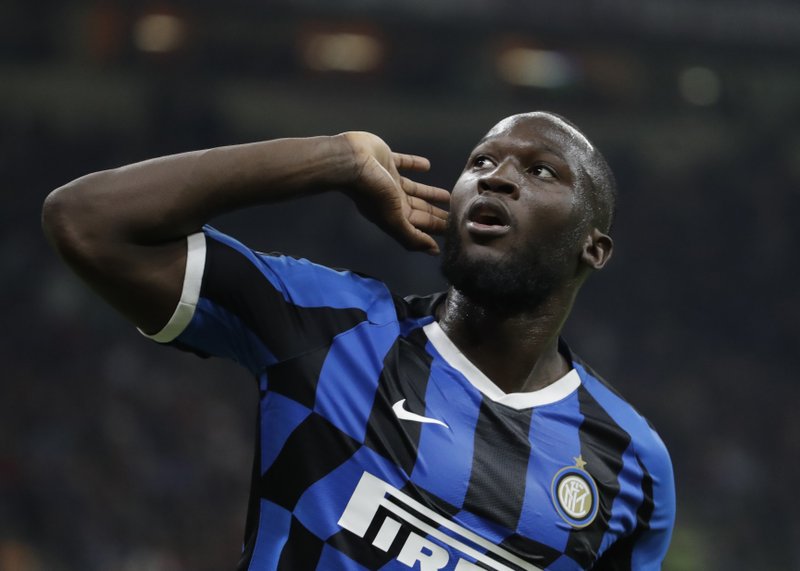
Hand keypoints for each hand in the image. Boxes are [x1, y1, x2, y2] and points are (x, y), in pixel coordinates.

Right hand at [341, 131, 449, 254]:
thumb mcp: (394, 219)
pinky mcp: (386, 160)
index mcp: (394, 215)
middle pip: (419, 209)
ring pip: (414, 189)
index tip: (454, 230)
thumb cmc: (372, 190)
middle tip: (456, 215)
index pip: (420, 225)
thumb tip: (432, 251)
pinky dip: (415, 165)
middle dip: (436, 214)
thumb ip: (412, 236)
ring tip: (447, 196)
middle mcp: (391, 200)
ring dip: (430, 193)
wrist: (350, 161)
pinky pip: (404, 163)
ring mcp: (388, 180)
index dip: (436, 228)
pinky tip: (426, 166)